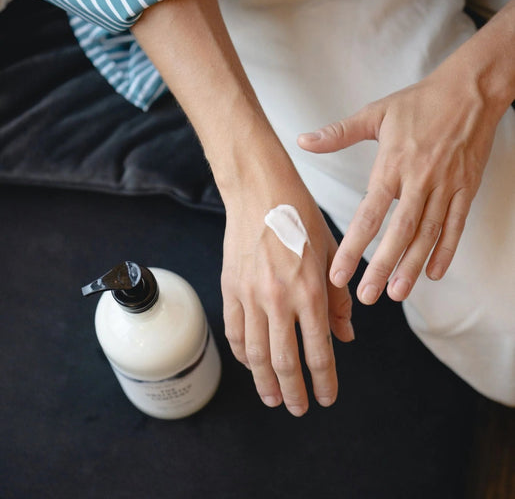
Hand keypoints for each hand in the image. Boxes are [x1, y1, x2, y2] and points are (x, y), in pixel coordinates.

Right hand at [221, 180, 353, 416]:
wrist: (260, 191)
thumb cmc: (301, 218)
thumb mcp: (331, 255)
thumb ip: (339, 300)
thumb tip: (346, 336)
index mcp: (309, 291)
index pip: (319, 351)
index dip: (324, 381)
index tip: (326, 399)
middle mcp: (278, 300)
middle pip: (283, 361)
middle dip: (294, 391)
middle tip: (299, 409)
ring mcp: (249, 295)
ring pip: (255, 353)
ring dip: (264, 382)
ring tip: (272, 398)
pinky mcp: (230, 288)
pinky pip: (234, 331)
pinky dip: (242, 353)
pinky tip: (250, 364)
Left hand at [298, 67, 499, 304]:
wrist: (470, 89)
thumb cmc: (419, 101)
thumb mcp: (375, 113)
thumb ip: (338, 133)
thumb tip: (303, 141)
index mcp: (392, 165)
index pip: (369, 214)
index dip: (354, 246)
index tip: (339, 273)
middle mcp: (419, 180)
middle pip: (399, 231)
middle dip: (382, 266)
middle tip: (367, 297)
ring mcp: (445, 186)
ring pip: (428, 233)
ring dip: (413, 265)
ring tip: (397, 293)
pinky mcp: (466, 188)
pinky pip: (456, 224)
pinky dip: (447, 250)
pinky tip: (434, 273)